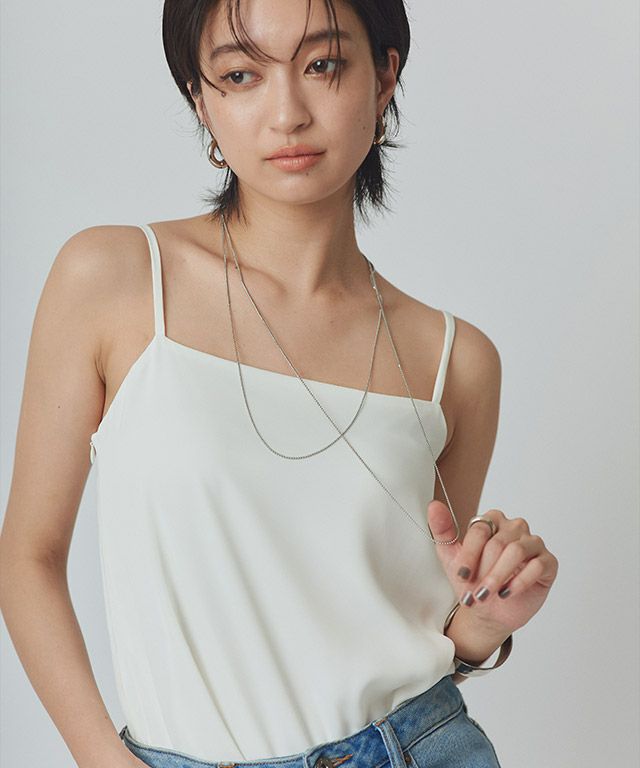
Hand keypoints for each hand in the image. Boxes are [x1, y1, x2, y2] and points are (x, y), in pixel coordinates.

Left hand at [427, 501, 558, 634]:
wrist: (488, 610)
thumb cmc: (472, 580)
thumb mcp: (451, 558)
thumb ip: (443, 530)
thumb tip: (434, 506)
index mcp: (492, 520)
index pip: (480, 530)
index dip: (469, 555)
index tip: (461, 575)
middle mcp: (514, 527)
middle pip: (498, 543)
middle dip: (484, 571)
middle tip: (476, 592)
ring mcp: (533, 543)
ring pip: (517, 551)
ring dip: (499, 576)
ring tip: (488, 595)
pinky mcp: (548, 562)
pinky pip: (537, 565)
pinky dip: (520, 581)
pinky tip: (507, 593)